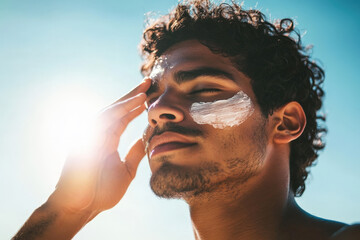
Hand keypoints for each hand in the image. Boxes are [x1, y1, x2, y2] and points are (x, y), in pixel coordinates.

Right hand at [47, 78, 150, 217]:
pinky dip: (118, 110)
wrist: (81, 207)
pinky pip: (103, 120)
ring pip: (111, 111)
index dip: (136, 107)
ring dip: (127, 100)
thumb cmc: (101, 192)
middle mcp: (99, 134)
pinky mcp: (84, 138)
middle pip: (118, 109)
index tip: (151, 97)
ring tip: (144, 90)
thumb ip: (135, 153)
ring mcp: (91, 135)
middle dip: (133, 95)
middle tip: (149, 82)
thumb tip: (147, 138)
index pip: (124, 118)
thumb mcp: (126, 170)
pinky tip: (133, 103)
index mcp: (108, 140)